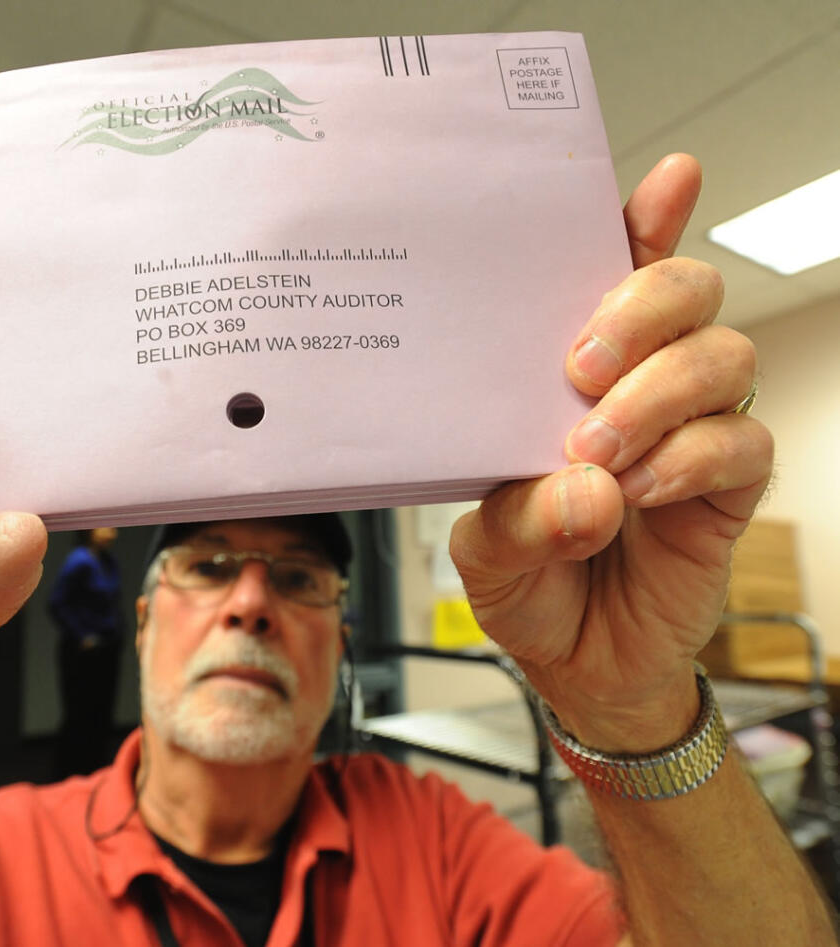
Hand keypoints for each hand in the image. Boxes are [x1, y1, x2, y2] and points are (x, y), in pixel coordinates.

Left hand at [450, 155, 771, 750]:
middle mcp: (640, 383)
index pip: (611, 275)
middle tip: (579, 365)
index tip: (665, 180)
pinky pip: (741, 440)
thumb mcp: (486, 550)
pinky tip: (638, 490)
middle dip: (642, 306)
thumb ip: (519, 516)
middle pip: (686, 289)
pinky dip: (690, 458)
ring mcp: (689, 428)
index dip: (643, 222)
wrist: (576, 664)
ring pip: (721, 355)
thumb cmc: (527, 580)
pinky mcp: (727, 485)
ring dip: (659, 392)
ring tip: (596, 449)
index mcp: (571, 372)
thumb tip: (587, 487)